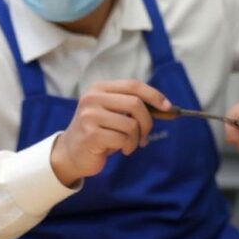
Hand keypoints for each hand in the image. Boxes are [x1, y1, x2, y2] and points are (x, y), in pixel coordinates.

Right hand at [50, 79, 171, 185]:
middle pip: (135, 104)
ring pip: (131, 124)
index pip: (133, 85)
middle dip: (147, 122)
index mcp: (99, 88)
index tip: (168, 107)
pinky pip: (123, 139)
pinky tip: (119, 149)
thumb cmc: (98, 132)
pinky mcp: (91, 134)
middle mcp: (92, 98)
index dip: (153, 95)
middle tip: (145, 135)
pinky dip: (127, 147)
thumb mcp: (113, 113)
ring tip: (129, 144)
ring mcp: (90, 115)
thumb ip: (132, 107)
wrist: (71, 153)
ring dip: (136, 139)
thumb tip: (166, 107)